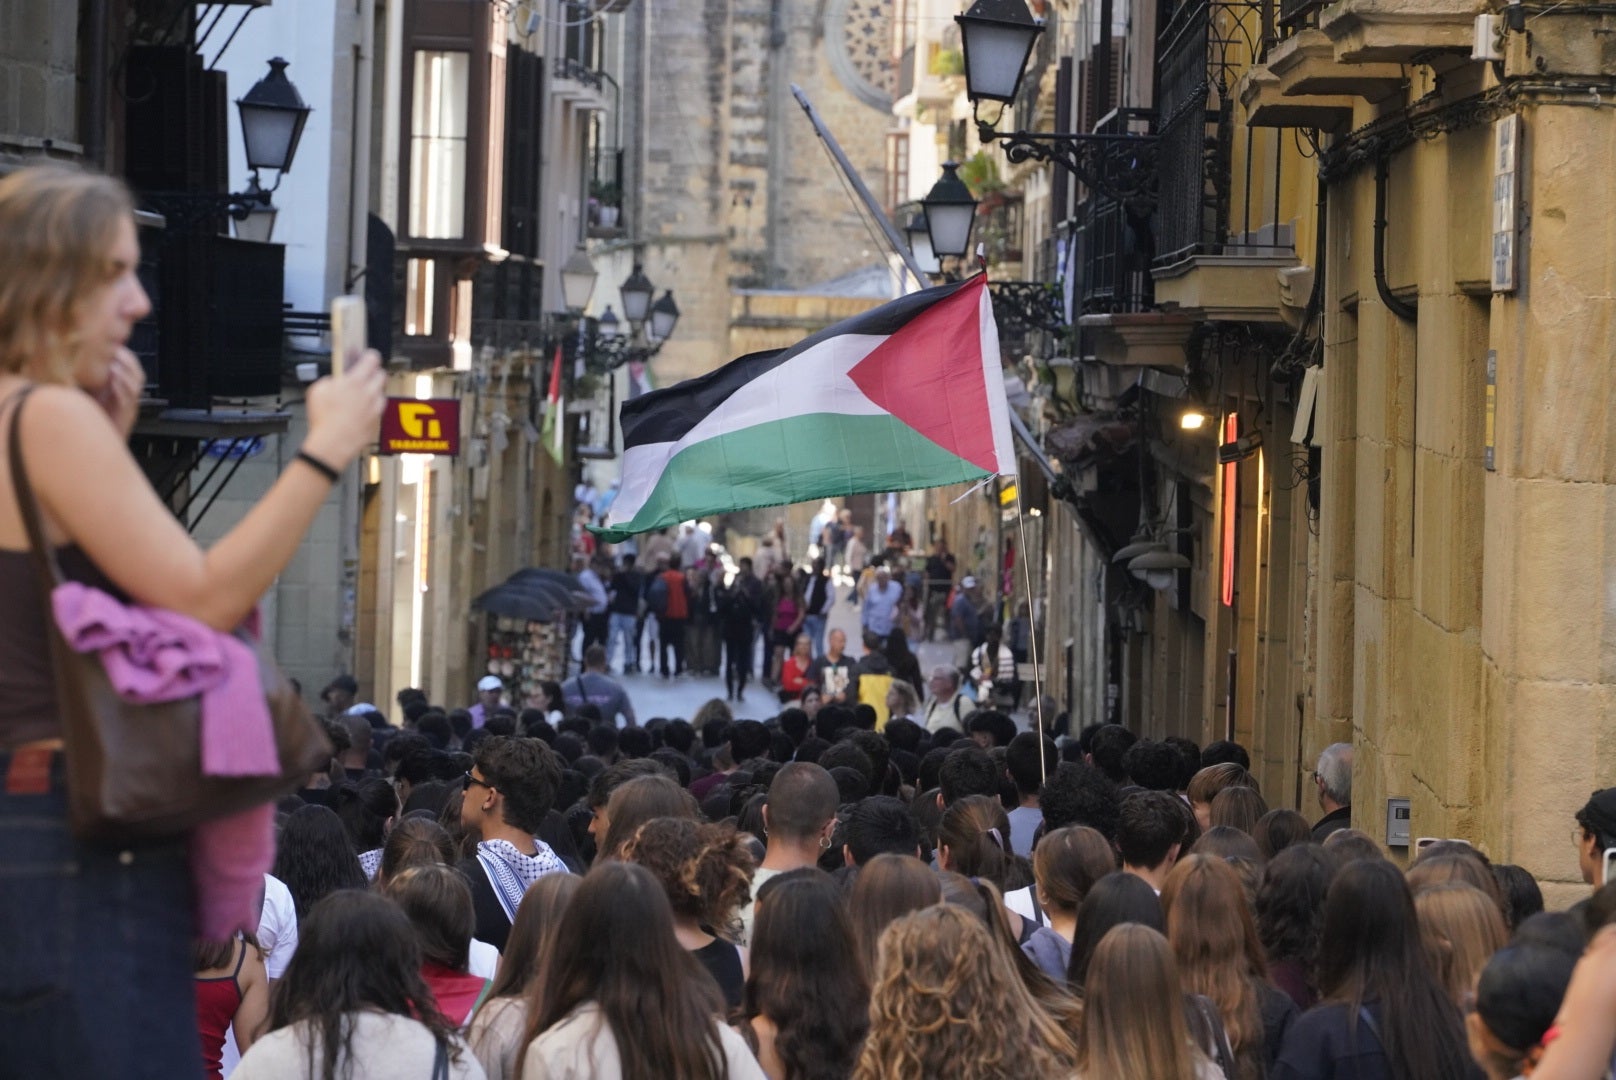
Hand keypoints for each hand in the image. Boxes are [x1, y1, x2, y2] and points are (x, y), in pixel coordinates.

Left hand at [91, 346, 143, 437]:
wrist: (98, 444)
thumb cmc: (93, 418)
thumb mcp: (93, 393)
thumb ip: (92, 379)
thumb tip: (81, 360)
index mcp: (124, 388)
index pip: (132, 366)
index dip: (125, 355)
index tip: (113, 345)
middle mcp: (130, 396)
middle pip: (138, 373)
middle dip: (127, 360)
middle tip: (115, 352)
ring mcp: (131, 406)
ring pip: (135, 384)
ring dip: (124, 372)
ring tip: (113, 365)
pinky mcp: (128, 415)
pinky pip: (129, 399)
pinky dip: (122, 388)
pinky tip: (114, 381)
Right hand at [302, 349, 386, 467]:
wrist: (332, 443)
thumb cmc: (324, 419)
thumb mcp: (318, 390)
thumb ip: (331, 380)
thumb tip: (336, 380)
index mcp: (355, 381)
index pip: (372, 359)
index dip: (369, 355)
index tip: (366, 356)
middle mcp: (370, 392)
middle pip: (381, 374)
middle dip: (373, 373)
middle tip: (363, 376)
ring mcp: (376, 408)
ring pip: (381, 392)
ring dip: (373, 391)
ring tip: (359, 396)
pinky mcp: (377, 421)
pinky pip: (378, 409)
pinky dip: (372, 408)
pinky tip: (360, 411)